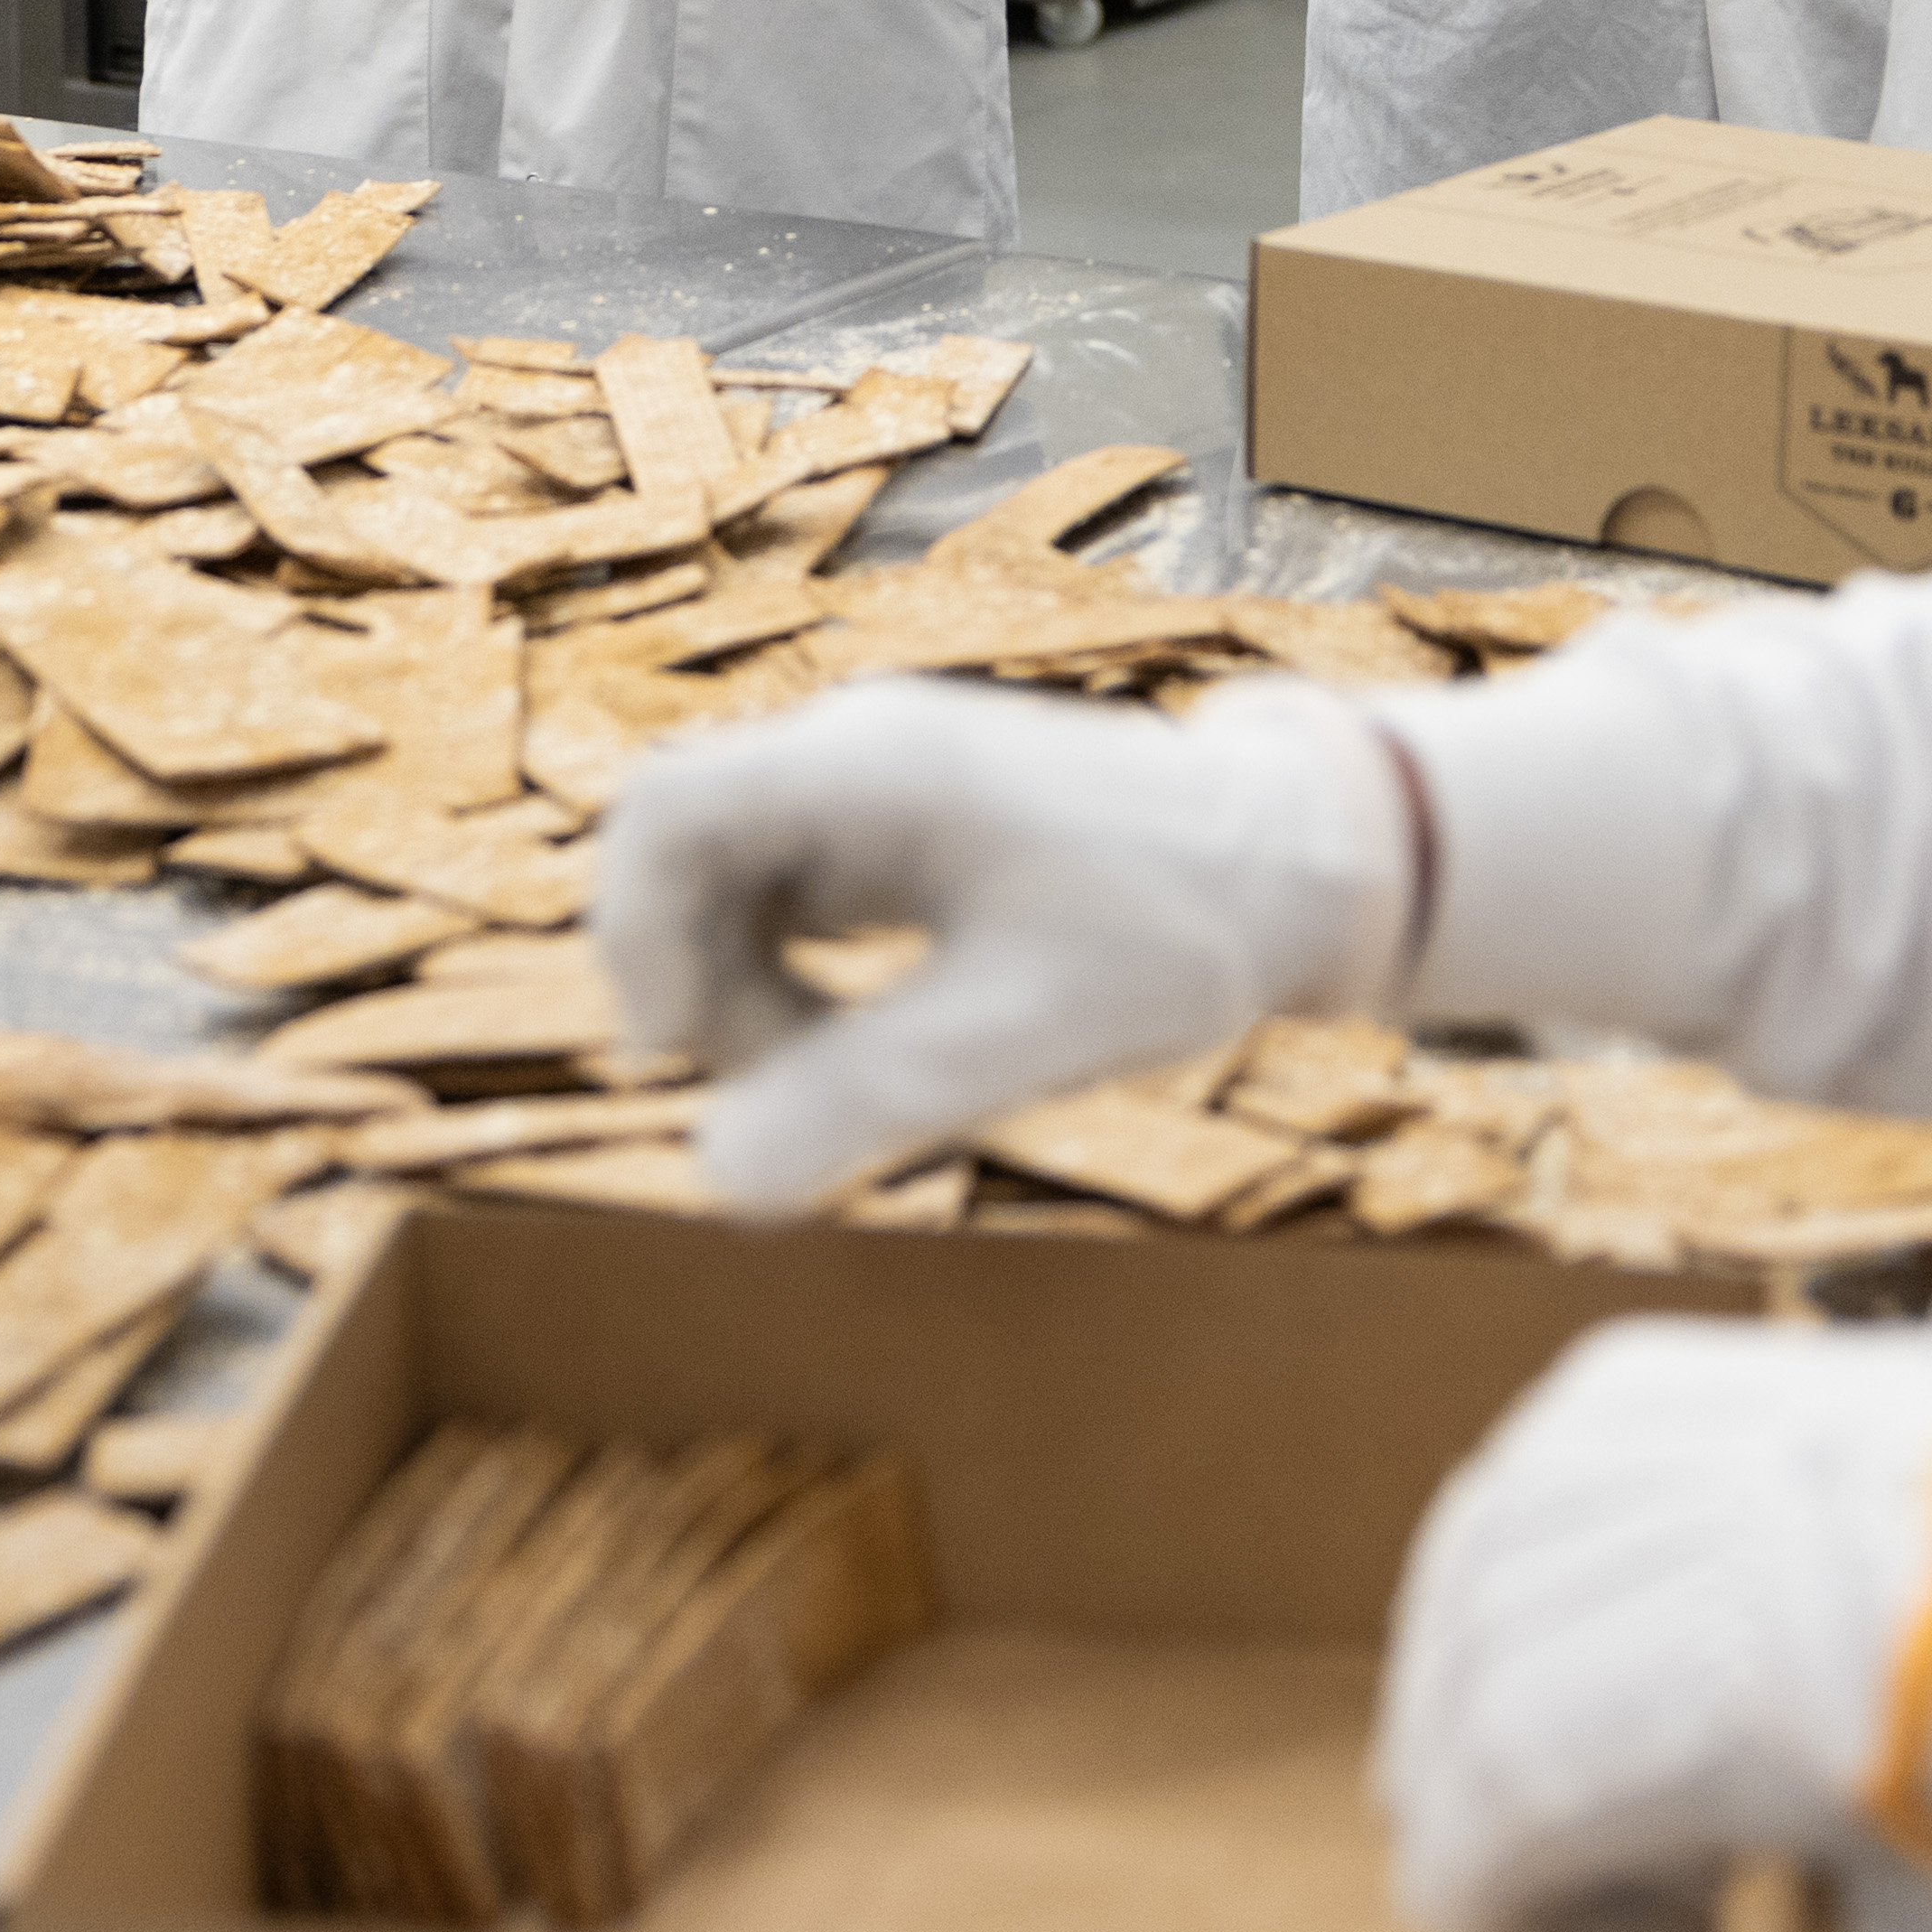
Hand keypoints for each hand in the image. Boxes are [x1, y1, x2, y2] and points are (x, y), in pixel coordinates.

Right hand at [596, 677, 1408, 1211]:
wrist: (1297, 864)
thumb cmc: (1179, 931)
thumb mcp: (1021, 1033)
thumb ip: (867, 1096)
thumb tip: (717, 1176)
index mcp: (869, 768)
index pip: (662, 810)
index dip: (635, 935)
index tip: (689, 1050)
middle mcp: (852, 755)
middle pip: (680, 856)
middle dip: (701, 986)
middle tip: (792, 1094)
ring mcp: (871, 788)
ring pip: (726, 885)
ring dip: (745, 991)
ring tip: (847, 1079)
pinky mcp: (898, 830)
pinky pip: (786, 899)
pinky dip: (792, 980)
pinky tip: (870, 1045)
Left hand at [1377, 1299, 1931, 1931]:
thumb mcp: (1896, 1484)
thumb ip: (1801, 1524)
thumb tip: (1801, 1605)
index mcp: (1625, 1399)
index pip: (1509, 1535)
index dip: (1547, 1658)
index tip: (1627, 1749)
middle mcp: (1548, 1481)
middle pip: (1459, 1654)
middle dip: (1533, 1773)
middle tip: (1672, 1859)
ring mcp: (1528, 1610)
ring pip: (1456, 1776)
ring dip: (1558, 1875)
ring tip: (1696, 1917)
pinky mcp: (1529, 1762)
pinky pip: (1461, 1881)